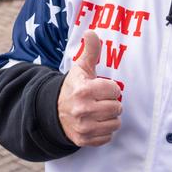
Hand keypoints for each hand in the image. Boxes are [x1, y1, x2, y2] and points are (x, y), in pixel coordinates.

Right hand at [57, 32, 122, 146]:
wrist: (54, 111)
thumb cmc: (74, 87)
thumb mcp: (81, 68)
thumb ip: (90, 50)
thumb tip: (91, 31)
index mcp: (83, 90)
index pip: (115, 90)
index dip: (110, 88)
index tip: (101, 88)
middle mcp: (83, 110)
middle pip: (117, 107)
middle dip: (111, 103)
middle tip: (100, 100)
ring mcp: (83, 127)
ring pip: (115, 123)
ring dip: (110, 117)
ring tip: (99, 111)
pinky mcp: (84, 140)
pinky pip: (108, 137)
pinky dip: (104, 131)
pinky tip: (95, 123)